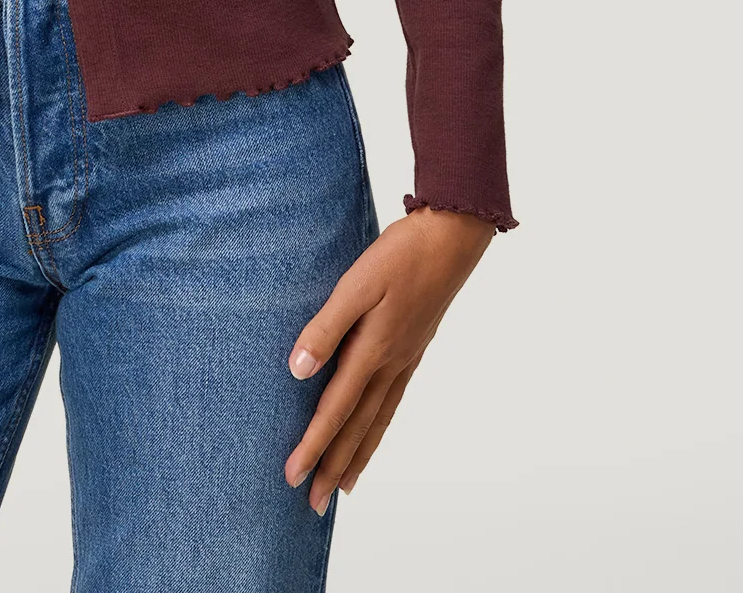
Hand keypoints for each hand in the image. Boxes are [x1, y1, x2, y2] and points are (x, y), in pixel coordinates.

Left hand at [284, 205, 494, 513]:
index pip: (335, 409)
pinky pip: (392, 403)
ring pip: (377, 421)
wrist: (450, 237)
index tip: (292, 477)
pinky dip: (378, 428)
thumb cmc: (400, 254)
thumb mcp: (357, 283)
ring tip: (343, 487)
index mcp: (373, 350)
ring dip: (356, 455)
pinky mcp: (412, 349)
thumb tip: (297, 370)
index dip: (313, 445)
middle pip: (357, 428)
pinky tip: (372, 432)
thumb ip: (326, 326)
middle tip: (312, 505)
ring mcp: (405, 359)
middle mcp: (391, 364)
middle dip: (332, 466)